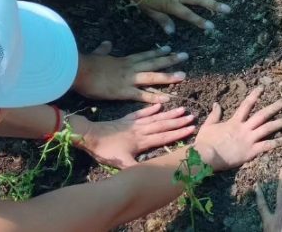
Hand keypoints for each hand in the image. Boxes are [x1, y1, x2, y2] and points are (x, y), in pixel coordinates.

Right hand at [72, 41, 187, 102]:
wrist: (78, 70)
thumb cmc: (85, 64)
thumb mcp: (97, 54)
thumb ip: (104, 49)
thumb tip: (107, 42)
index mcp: (124, 61)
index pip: (144, 55)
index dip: (158, 52)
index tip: (169, 48)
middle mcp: (130, 68)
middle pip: (154, 63)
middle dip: (170, 59)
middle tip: (185, 56)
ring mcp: (128, 80)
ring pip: (153, 77)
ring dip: (168, 76)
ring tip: (183, 75)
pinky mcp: (123, 92)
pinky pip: (143, 95)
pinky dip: (155, 97)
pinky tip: (167, 99)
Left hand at [73, 104, 196, 167]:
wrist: (89, 135)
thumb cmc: (104, 150)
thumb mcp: (120, 162)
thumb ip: (135, 168)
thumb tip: (150, 175)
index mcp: (141, 141)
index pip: (163, 137)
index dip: (178, 133)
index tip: (192, 128)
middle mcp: (141, 130)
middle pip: (163, 125)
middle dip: (178, 122)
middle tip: (192, 116)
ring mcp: (134, 123)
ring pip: (155, 118)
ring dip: (169, 114)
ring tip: (181, 109)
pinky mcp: (126, 119)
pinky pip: (141, 113)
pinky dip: (151, 109)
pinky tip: (159, 105)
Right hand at [193, 86, 281, 170]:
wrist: (204, 157)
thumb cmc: (204, 143)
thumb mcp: (208, 126)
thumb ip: (214, 114)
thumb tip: (216, 103)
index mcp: (234, 121)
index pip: (246, 105)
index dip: (255, 95)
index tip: (263, 87)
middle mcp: (244, 128)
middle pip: (263, 114)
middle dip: (276, 106)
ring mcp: (248, 140)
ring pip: (268, 128)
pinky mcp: (250, 152)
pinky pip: (267, 145)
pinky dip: (279, 142)